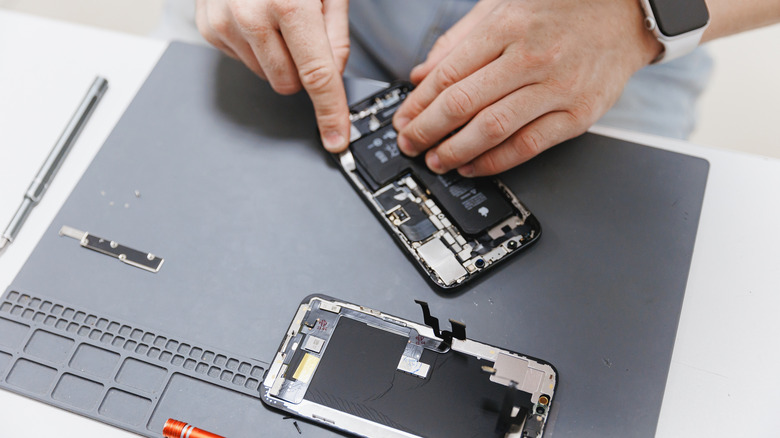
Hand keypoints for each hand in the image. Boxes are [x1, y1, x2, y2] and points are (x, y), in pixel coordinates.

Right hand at [196, 0, 351, 151]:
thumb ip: (336, 32)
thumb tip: (333, 72)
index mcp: (290, 3)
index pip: (318, 76)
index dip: (331, 111)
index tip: (335, 137)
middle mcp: (251, 16)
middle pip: (290, 82)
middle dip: (304, 67)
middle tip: (304, 29)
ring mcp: (224, 23)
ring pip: (266, 74)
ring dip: (278, 55)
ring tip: (277, 14)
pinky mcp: (208, 28)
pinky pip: (243, 59)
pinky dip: (255, 45)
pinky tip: (256, 16)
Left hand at [392, 0, 661, 175]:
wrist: (629, 10)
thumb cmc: (563, 7)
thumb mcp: (504, 6)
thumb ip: (460, 40)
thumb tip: (422, 75)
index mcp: (507, 26)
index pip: (448, 74)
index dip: (418, 104)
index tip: (402, 120)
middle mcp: (530, 57)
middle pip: (463, 104)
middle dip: (427, 130)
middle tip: (410, 144)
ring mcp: (557, 87)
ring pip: (492, 129)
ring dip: (456, 151)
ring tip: (436, 160)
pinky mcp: (578, 114)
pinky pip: (528, 145)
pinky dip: (495, 161)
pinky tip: (474, 166)